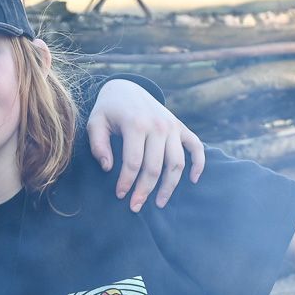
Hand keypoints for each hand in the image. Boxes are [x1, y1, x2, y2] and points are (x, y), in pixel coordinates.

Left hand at [87, 81, 204, 210]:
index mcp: (136, 124)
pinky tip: (193, 181)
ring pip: (176, 163)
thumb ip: (98, 145)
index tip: (120, 195)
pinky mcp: (181, 127)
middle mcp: (158, 126)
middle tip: (135, 207)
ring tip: (160, 203)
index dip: (126, 183)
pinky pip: (196, 147)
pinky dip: (199, 164)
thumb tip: (108, 168)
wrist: (127, 88)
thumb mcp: (95, 123)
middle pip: (155, 167)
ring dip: (170, 186)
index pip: (133, 162)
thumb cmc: (108, 110)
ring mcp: (173, 127)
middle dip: (145, 191)